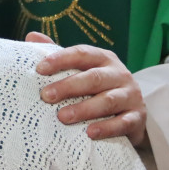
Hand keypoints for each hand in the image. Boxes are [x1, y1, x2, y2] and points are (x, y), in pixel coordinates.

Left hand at [26, 32, 147, 146]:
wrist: (131, 113)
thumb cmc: (98, 88)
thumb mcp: (82, 69)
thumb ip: (60, 56)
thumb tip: (31, 36)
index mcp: (104, 58)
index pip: (82, 54)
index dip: (61, 59)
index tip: (40, 69)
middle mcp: (119, 73)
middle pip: (94, 77)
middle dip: (69, 86)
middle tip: (46, 96)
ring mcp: (131, 95)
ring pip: (108, 100)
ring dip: (85, 109)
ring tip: (62, 117)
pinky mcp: (138, 117)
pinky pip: (123, 122)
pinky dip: (107, 128)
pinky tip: (90, 133)